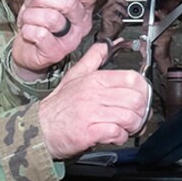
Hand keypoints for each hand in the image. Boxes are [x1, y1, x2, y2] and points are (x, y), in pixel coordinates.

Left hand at [12, 0, 94, 74]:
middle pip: (68, 3)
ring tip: (28, 20)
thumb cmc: (38, 24)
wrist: (25, 49)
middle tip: (32, 4)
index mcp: (83, 11)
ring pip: (51, 18)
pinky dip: (28, 30)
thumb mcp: (48, 0)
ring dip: (31, 15)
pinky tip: (29, 33)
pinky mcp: (56, 53)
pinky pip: (40, 34)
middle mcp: (81, 26)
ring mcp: (70, 41)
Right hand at [38, 41, 151, 156]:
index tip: (139, 98)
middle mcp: (94, 94)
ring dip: (132, 126)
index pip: (132, 79)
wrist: (39, 128)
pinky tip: (114, 136)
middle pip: (135, 99)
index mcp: (94, 79)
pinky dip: (120, 137)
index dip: (142, 90)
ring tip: (125, 127)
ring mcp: (91, 113)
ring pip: (129, 117)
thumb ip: (94, 58)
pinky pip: (116, 133)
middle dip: (140, 111)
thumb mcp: (75, 75)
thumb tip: (108, 43)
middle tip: (135, 117)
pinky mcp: (88, 132)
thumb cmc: (58, 106)